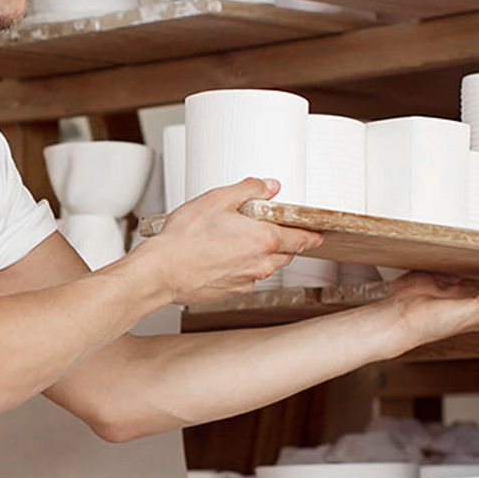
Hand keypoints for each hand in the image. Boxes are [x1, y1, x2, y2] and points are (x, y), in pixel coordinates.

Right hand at [139, 177, 323, 305]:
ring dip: (263, 253)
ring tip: (242, 238)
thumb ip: (249, 189)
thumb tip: (269, 186)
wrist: (162, 271)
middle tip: (274, 228)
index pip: (301, 238)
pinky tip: (225, 254)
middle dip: (285, 241)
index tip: (317, 233)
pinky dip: (244, 266)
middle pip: (286, 253)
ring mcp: (246, 280)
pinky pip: (248, 276)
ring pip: (267, 266)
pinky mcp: (231, 291)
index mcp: (264, 239)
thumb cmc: (185, 238)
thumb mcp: (218, 199)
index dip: (311, 234)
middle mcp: (260, 264)